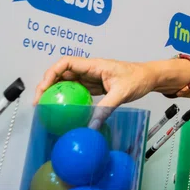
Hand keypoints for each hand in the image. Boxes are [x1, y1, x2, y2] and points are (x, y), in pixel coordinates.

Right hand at [33, 56, 157, 108]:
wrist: (149, 77)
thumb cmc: (138, 79)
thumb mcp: (122, 93)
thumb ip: (106, 108)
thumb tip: (91, 126)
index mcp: (94, 65)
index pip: (66, 63)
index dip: (51, 73)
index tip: (44, 89)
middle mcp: (89, 69)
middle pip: (61, 73)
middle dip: (47, 85)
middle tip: (39, 103)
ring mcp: (91, 78)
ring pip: (67, 82)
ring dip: (55, 92)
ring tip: (46, 108)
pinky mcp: (94, 86)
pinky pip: (76, 90)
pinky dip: (67, 98)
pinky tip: (63, 110)